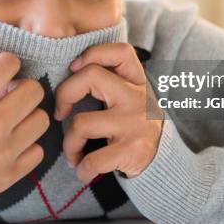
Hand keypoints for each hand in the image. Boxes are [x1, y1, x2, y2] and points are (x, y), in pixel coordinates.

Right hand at [0, 19, 49, 196]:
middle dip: (20, 86)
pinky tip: (7, 142)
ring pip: (41, 120)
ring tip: (7, 117)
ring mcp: (1, 154)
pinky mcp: (6, 178)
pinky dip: (26, 145)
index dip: (3, 64)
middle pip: (34, 90)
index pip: (10, 64)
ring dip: (26, 115)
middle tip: (4, 94)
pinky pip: (37, 152)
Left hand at [54, 43, 163, 183]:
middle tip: (60, 114)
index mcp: (136, 81)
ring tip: (73, 153)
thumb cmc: (135, 124)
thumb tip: (70, 70)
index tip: (74, 68)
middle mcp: (137, 98)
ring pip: (81, 123)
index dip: (93, 53)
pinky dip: (82, 169)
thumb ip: (110, 81)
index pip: (120, 51)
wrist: (164, 161)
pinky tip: (84, 171)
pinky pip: (92, 159)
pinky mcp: (132, 150)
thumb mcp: (131, 97)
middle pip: (90, 76)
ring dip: (69, 143)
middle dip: (64, 95)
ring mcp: (134, 124)